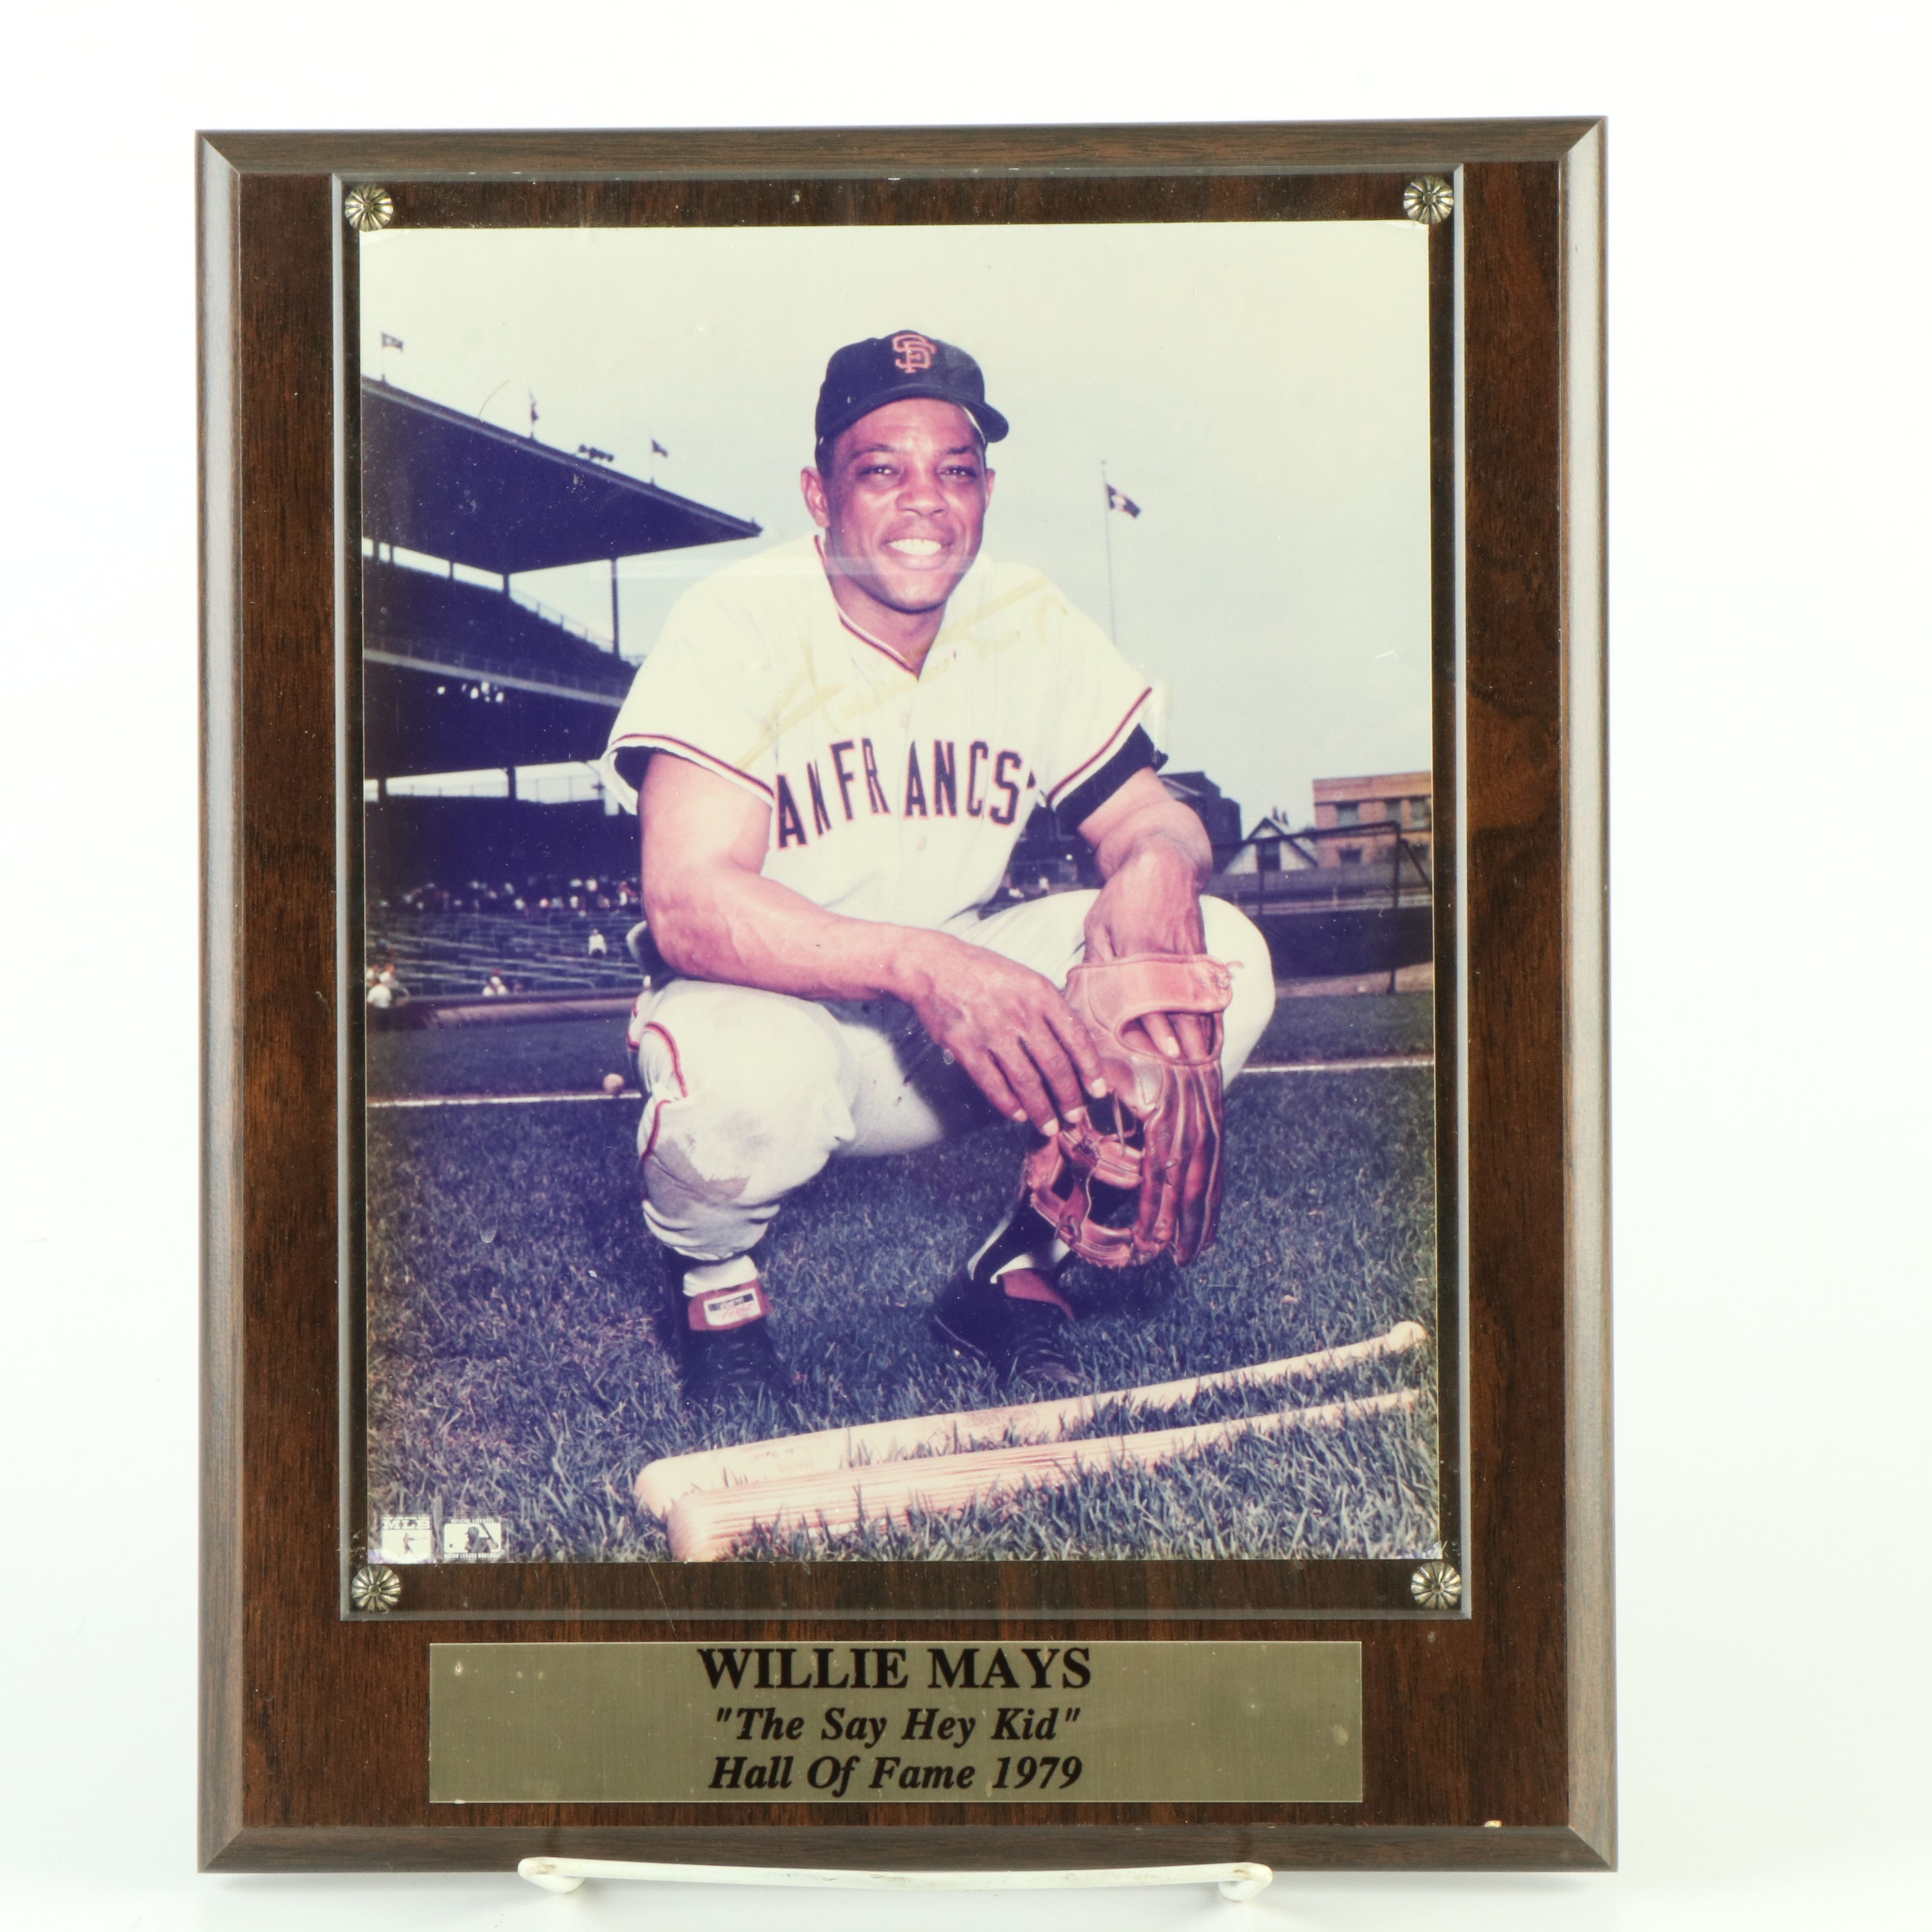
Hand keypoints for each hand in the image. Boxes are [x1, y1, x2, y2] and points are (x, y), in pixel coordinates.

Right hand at [899, 934, 1108, 1133]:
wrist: (934, 966)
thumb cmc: (983, 972)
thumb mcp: (1025, 979)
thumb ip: (1048, 1009)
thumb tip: (1074, 1046)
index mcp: (1040, 993)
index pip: (1076, 1038)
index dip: (1091, 1069)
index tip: (1099, 1091)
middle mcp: (1019, 1013)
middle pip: (1054, 1065)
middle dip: (1069, 1097)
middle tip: (1075, 1117)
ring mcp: (991, 1031)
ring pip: (1026, 1081)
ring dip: (1041, 1110)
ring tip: (1050, 1126)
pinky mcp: (965, 1046)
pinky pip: (993, 1084)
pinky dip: (1008, 1104)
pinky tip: (1018, 1114)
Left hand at [1083, 842, 1213, 1063]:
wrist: (1164, 863)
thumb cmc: (1124, 895)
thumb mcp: (1099, 924)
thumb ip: (1097, 962)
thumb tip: (1086, 996)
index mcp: (1138, 950)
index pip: (1151, 998)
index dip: (1161, 1028)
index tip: (1169, 1054)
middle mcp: (1169, 955)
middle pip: (1181, 1004)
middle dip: (1188, 1039)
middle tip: (1190, 1070)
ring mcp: (1189, 954)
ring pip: (1199, 999)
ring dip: (1204, 1032)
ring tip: (1205, 1062)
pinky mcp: (1202, 951)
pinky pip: (1209, 988)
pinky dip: (1214, 1013)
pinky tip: (1216, 1035)